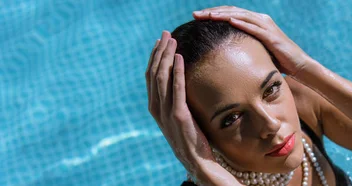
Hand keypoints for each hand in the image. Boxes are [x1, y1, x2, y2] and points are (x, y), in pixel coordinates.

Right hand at [145, 31, 212, 176]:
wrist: (196, 160)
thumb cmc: (191, 138)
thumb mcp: (180, 116)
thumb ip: (176, 100)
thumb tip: (181, 81)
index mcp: (155, 107)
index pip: (151, 76)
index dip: (155, 57)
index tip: (160, 41)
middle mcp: (157, 108)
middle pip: (155, 73)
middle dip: (160, 51)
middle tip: (165, 34)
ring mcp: (167, 112)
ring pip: (163, 78)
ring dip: (167, 57)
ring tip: (172, 41)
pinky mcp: (179, 116)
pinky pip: (177, 89)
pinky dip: (177, 72)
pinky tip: (180, 59)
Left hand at [193, 6, 316, 75]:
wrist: (298, 65)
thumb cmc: (277, 60)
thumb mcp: (256, 51)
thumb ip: (243, 47)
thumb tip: (224, 54)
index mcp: (255, 22)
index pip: (231, 13)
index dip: (214, 13)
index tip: (197, 17)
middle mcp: (261, 20)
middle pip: (233, 11)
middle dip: (213, 12)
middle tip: (195, 15)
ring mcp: (266, 26)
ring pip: (241, 16)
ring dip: (223, 15)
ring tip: (208, 16)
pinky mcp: (271, 36)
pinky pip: (254, 27)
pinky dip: (242, 23)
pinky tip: (229, 21)